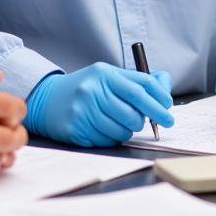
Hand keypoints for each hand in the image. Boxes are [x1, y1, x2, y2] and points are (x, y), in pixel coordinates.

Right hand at [24, 62, 173, 146]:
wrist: (47, 99)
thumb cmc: (85, 88)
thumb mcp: (108, 76)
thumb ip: (136, 80)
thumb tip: (165, 85)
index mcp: (105, 74)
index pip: (140, 87)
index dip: (159, 100)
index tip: (169, 110)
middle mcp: (93, 90)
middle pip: (133, 113)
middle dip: (145, 120)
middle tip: (149, 122)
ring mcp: (83, 111)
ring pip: (122, 130)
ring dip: (128, 131)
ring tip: (120, 123)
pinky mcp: (76, 130)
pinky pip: (107, 141)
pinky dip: (112, 138)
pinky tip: (104, 128)